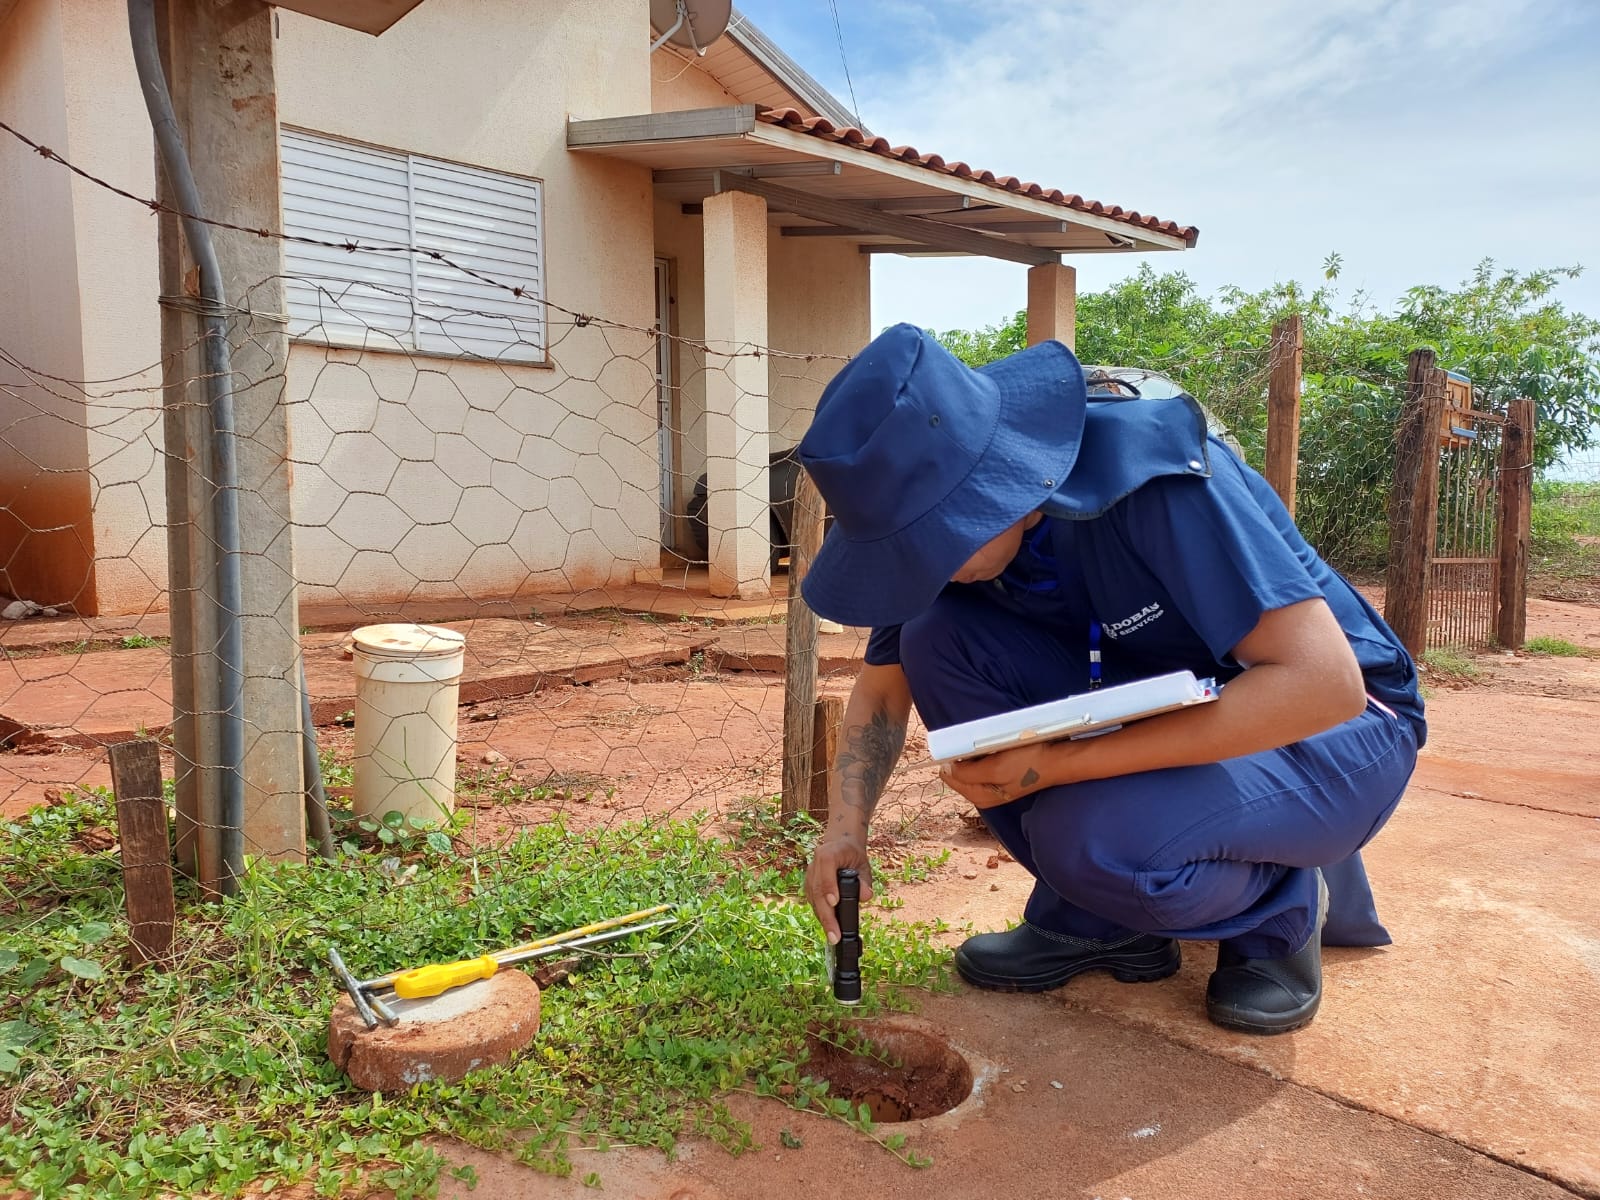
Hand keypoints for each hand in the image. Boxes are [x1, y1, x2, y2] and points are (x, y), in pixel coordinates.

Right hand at [805, 826, 874, 943]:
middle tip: (835, 935)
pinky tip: (828, 926)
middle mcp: (815, 863)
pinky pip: (812, 900)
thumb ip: (865, 880)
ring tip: (833, 936)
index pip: (826, 866)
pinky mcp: (808, 884)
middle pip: (817, 889)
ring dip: (822, 918)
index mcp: (829, 853)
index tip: (834, 902)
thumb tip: (865, 896)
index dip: (829, 885)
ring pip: (813, 898)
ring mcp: (809, 874)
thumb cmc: (853, 856)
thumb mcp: (864, 865)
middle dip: (826, 914)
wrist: (840, 845)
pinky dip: (820, 913)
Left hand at [939, 744, 1056, 809]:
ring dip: (973, 755)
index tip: (965, 748)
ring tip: (992, 748)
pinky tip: (996, 750)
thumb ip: (967, 773)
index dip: (953, 760)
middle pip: (957, 772)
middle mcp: (981, 795)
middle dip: (964, 758)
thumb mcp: (995, 769)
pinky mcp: (998, 778)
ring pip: (968, 767)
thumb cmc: (1027, 763)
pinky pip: (980, 764)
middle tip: (983, 748)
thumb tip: (947, 770)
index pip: (949, 776)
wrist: (1054, 761)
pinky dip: (982, 755)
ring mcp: (990, 787)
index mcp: (978, 796)